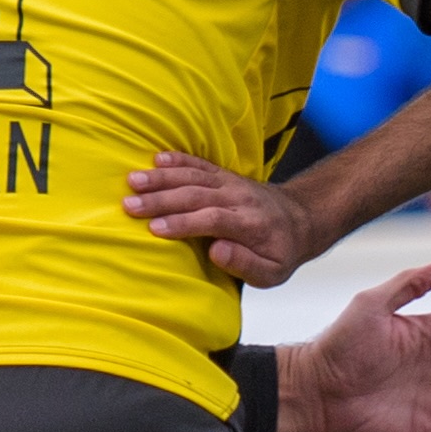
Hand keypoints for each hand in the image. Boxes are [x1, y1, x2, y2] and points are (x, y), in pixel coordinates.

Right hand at [127, 152, 326, 283]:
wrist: (301, 219)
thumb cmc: (281, 251)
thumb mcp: (273, 272)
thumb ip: (246, 264)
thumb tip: (216, 251)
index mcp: (250, 224)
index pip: (212, 219)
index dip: (183, 222)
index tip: (154, 228)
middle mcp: (239, 198)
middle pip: (196, 195)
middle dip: (161, 199)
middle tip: (129, 205)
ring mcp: (230, 183)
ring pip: (193, 176)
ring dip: (161, 177)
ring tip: (132, 180)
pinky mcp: (224, 175)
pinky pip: (200, 163)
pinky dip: (178, 159)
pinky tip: (155, 159)